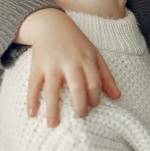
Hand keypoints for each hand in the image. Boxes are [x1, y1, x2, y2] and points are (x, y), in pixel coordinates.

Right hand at [17, 9, 119, 126]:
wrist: (52, 25)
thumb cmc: (78, 44)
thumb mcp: (95, 56)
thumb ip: (106, 76)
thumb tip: (118, 97)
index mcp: (87, 60)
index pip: (94, 83)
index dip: (95, 97)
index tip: (93, 106)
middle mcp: (70, 63)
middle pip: (77, 87)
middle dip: (80, 105)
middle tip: (81, 116)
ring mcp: (52, 65)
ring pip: (53, 89)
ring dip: (53, 109)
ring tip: (54, 125)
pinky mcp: (37, 66)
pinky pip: (33, 85)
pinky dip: (32, 100)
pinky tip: (32, 114)